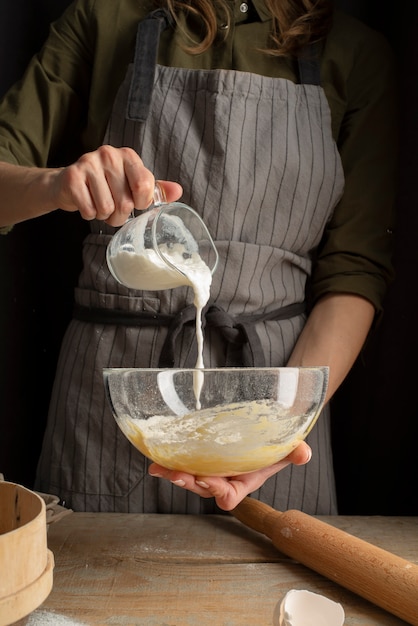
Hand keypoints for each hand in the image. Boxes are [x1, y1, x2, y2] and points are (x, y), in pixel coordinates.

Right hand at [51, 144, 182, 225]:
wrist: (69, 184)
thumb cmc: (106, 185)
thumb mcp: (132, 184)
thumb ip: (155, 189)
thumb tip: (178, 191)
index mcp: (128, 156)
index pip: (144, 185)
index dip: (141, 203)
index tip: (135, 203)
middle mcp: (109, 155)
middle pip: (125, 202)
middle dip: (119, 216)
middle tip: (113, 210)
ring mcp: (89, 163)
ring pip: (106, 209)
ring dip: (103, 216)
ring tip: (99, 206)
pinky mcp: (72, 177)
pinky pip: (89, 210)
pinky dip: (89, 215)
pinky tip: (86, 204)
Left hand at [148, 442, 311, 510]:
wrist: (265, 426)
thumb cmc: (275, 440)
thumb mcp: (287, 446)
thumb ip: (294, 451)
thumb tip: (304, 453)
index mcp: (243, 482)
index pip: (228, 496)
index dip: (218, 491)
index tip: (210, 479)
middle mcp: (223, 478)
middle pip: (202, 489)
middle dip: (189, 483)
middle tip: (177, 474)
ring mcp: (209, 467)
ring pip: (189, 477)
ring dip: (174, 474)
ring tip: (159, 468)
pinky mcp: (199, 455)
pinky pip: (182, 462)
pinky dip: (168, 461)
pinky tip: (154, 457)